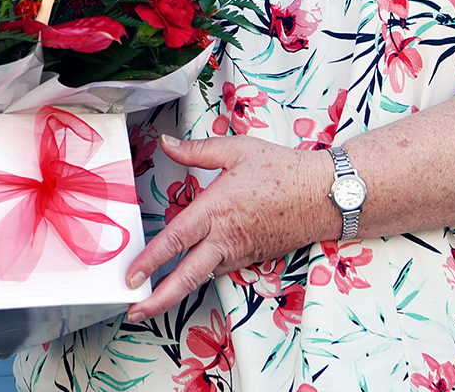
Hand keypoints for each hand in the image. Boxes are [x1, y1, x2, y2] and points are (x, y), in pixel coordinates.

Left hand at [124, 133, 331, 319]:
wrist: (323, 195)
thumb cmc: (283, 170)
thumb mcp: (237, 150)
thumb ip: (197, 151)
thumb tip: (166, 143)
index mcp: (216, 210)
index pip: (176, 240)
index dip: (151, 260)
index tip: (131, 276)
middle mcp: (226, 237)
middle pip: (187, 276)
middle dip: (159, 299)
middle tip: (135, 311)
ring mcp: (240, 252)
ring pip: (203, 276)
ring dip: (178, 288)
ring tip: (154, 297)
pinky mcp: (252, 258)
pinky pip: (222, 268)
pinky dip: (204, 272)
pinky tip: (192, 270)